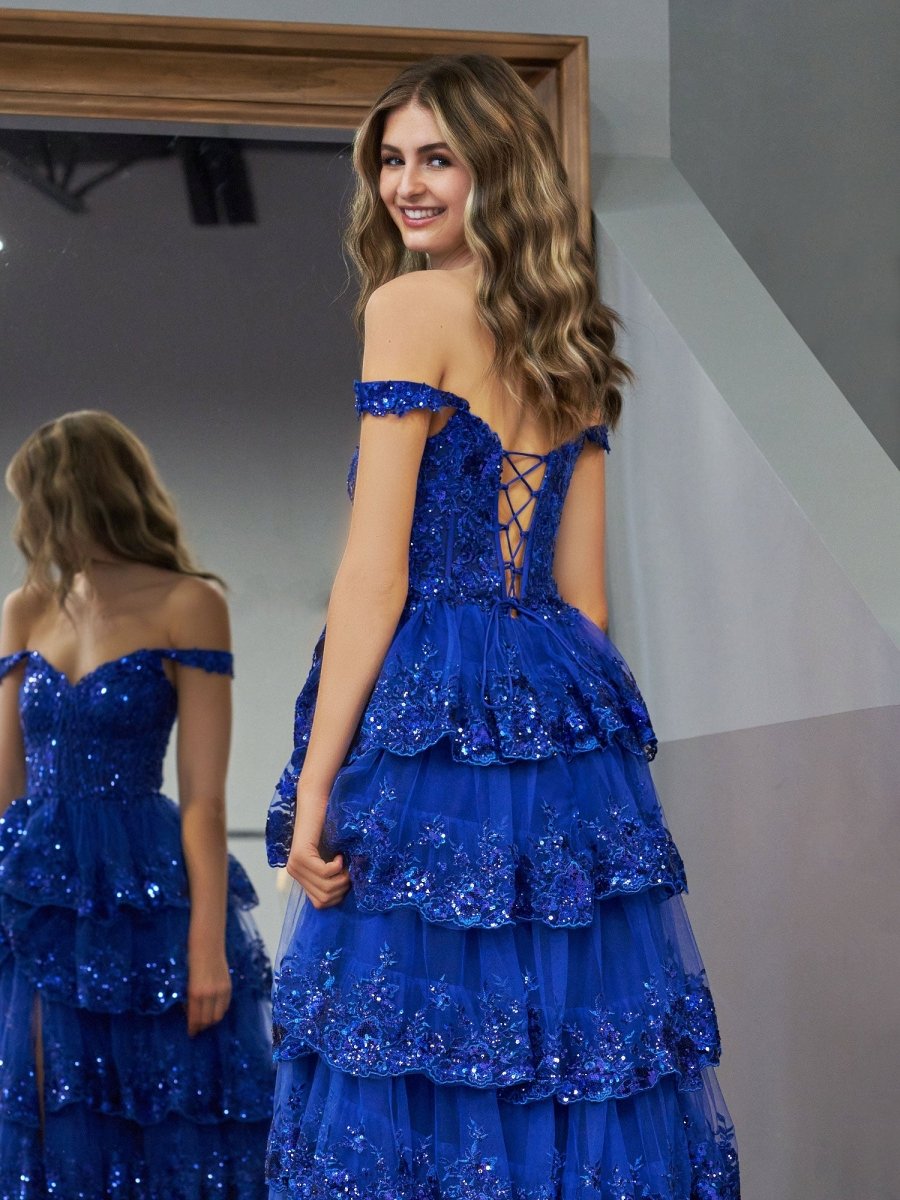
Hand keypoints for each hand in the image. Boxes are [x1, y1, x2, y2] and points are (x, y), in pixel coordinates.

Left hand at [186, 942, 231, 1036]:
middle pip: (208, 1020)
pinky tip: (214, 1008)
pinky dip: (220, 1010)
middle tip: (197, 1027)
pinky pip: (226, 1005)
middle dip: (202, 1026)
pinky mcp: (229, 985)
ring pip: (219, 1015)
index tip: (191, 1033)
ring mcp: (221, 990)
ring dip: (212, 1020)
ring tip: (206, 1019)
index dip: (193, 1028)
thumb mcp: (186, 980)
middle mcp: (210, 994)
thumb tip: (190, 1010)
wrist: (208, 943)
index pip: (196, 1018)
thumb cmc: (191, 958)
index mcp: (196, 993)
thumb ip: (190, 997)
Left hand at [287, 791, 350, 907]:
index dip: (338, 895)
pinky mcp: (301, 855)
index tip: (345, 877)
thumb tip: (343, 897)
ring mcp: (295, 865)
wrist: (317, 803)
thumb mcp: (330, 857)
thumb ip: (330, 876)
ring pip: (326, 889)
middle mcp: (294, 873)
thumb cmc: (328, 828)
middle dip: (342, 887)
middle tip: (347, 869)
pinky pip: (325, 873)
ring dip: (342, 877)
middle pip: (325, 899)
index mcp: (301, 876)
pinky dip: (338, 866)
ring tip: (344, 861)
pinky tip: (339, 854)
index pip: (320, 904)